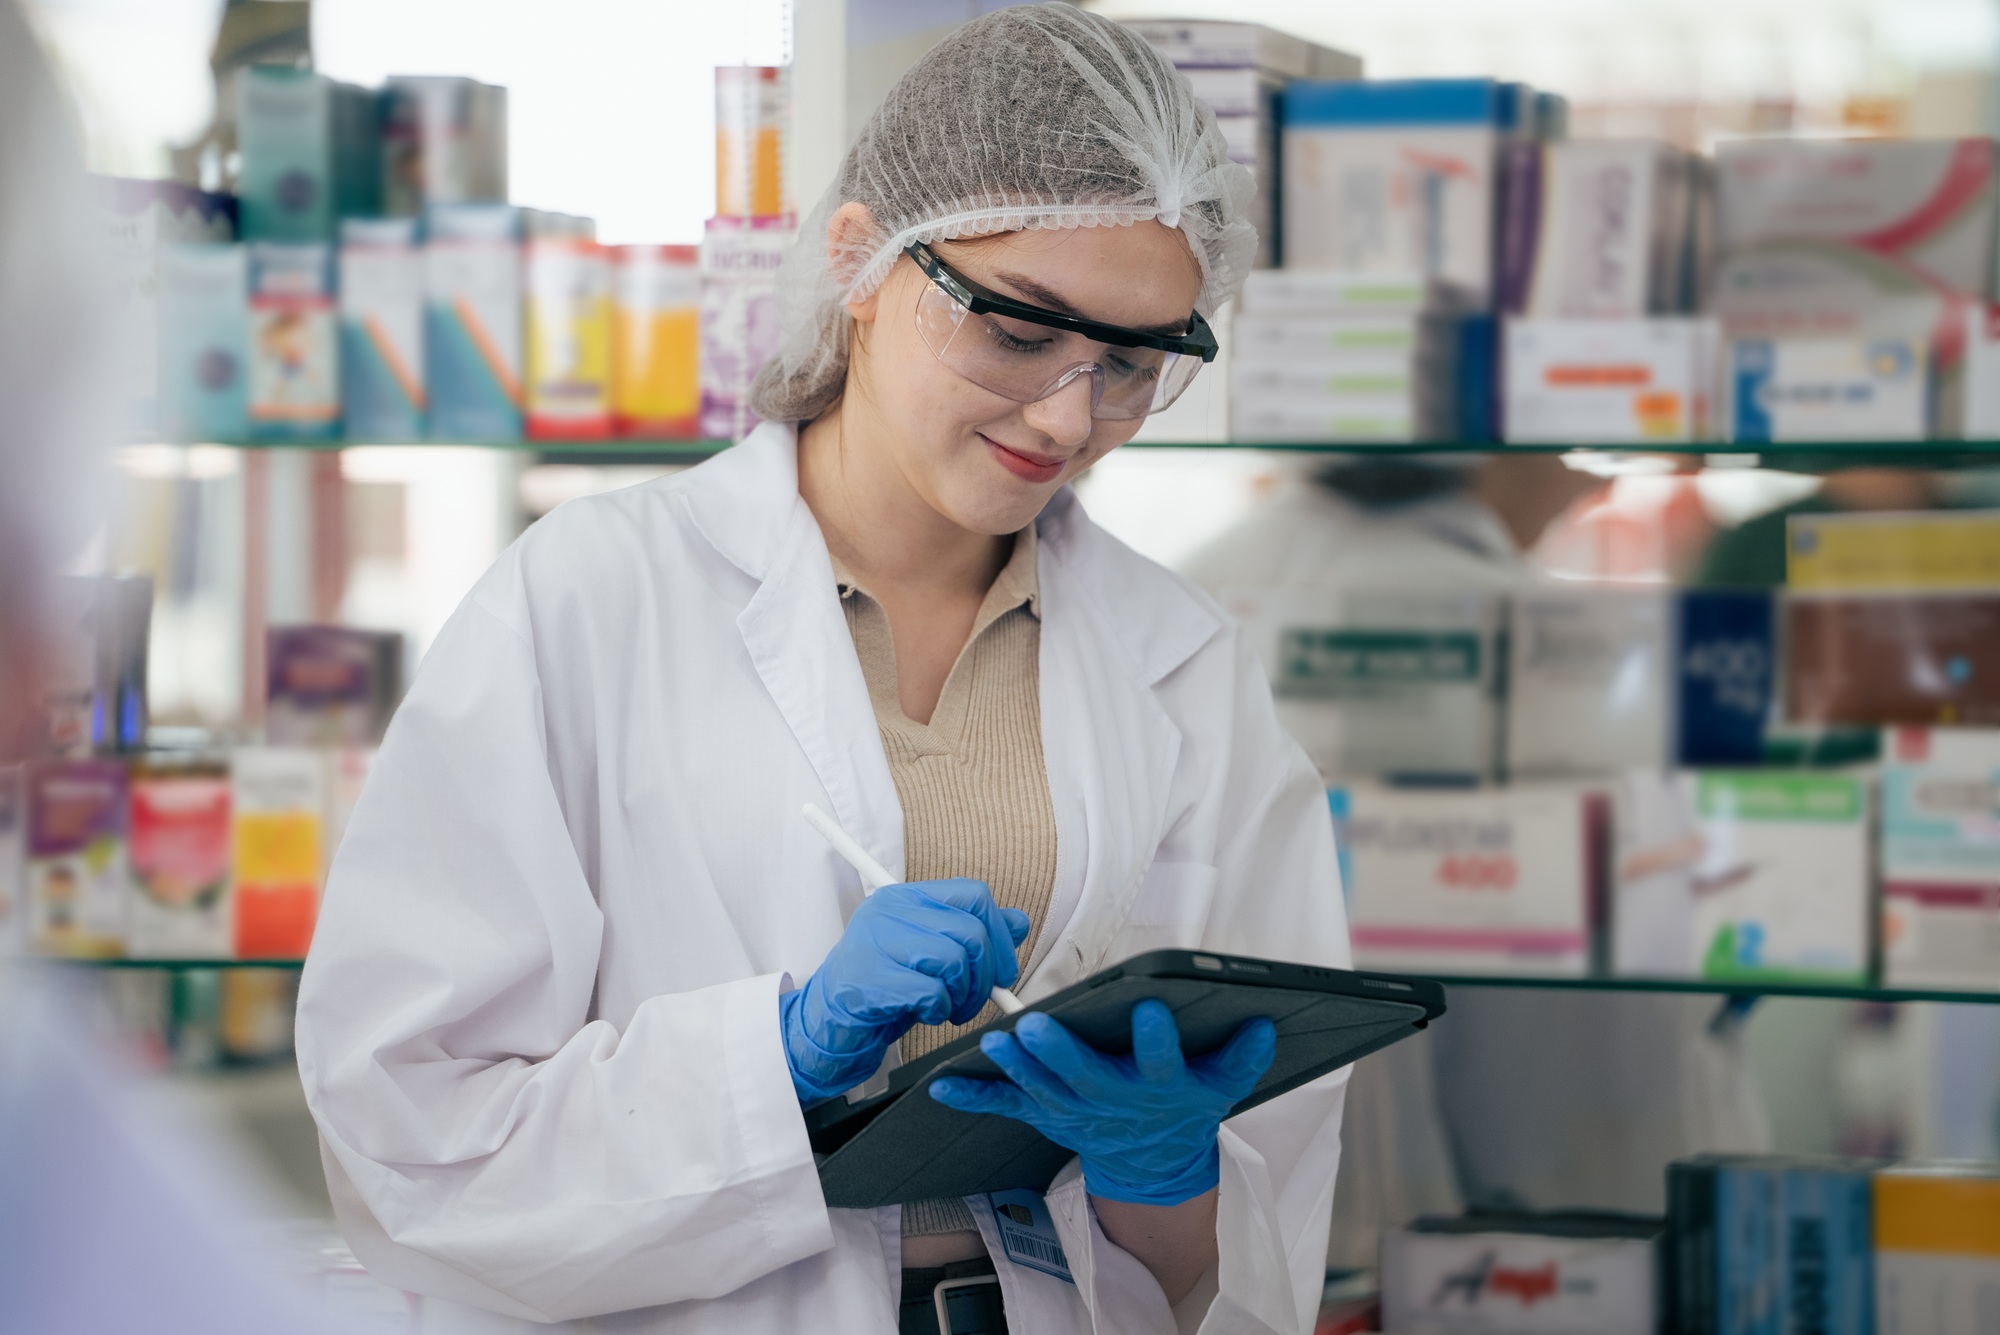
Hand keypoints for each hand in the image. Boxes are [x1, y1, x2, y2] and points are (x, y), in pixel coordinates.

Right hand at [780, 878, 1030, 1103]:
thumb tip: (1019, 922)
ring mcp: (875, 941)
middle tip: (971, 1000)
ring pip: (954, 960)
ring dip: (962, 996)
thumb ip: (974, 936)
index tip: (1002, 971)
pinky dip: (939, 1010)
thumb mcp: (933, 957)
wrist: (830, 1024)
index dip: (1001, 935)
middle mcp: (889, 910)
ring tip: (946, 1008)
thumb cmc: (886, 989)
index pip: (975, 895)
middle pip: (971, 932)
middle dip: (985, 977)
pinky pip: (931, 991)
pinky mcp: (868, 978)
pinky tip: (925, 1014)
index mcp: (907, 897)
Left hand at [927, 1001, 1275, 1205]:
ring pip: (1043, 1089)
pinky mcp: (1045, 1113)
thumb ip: (1240, 1056)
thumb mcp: (1221, 1086)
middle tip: (1036, 1026)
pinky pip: (1006, 1107)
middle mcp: (1112, 1101)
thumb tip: (1262, 1021)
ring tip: (995, 1041)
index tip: (1149, 1010)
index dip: (1156, 1041)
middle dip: (1060, 1053)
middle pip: (1086, 1078)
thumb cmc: (1183, 1106)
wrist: (1152, 1162)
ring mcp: (1073, 1111)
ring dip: (1017, 1067)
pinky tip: (941, 1084)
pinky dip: (972, 1097)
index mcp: (1158, 1087)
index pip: (1160, 1064)